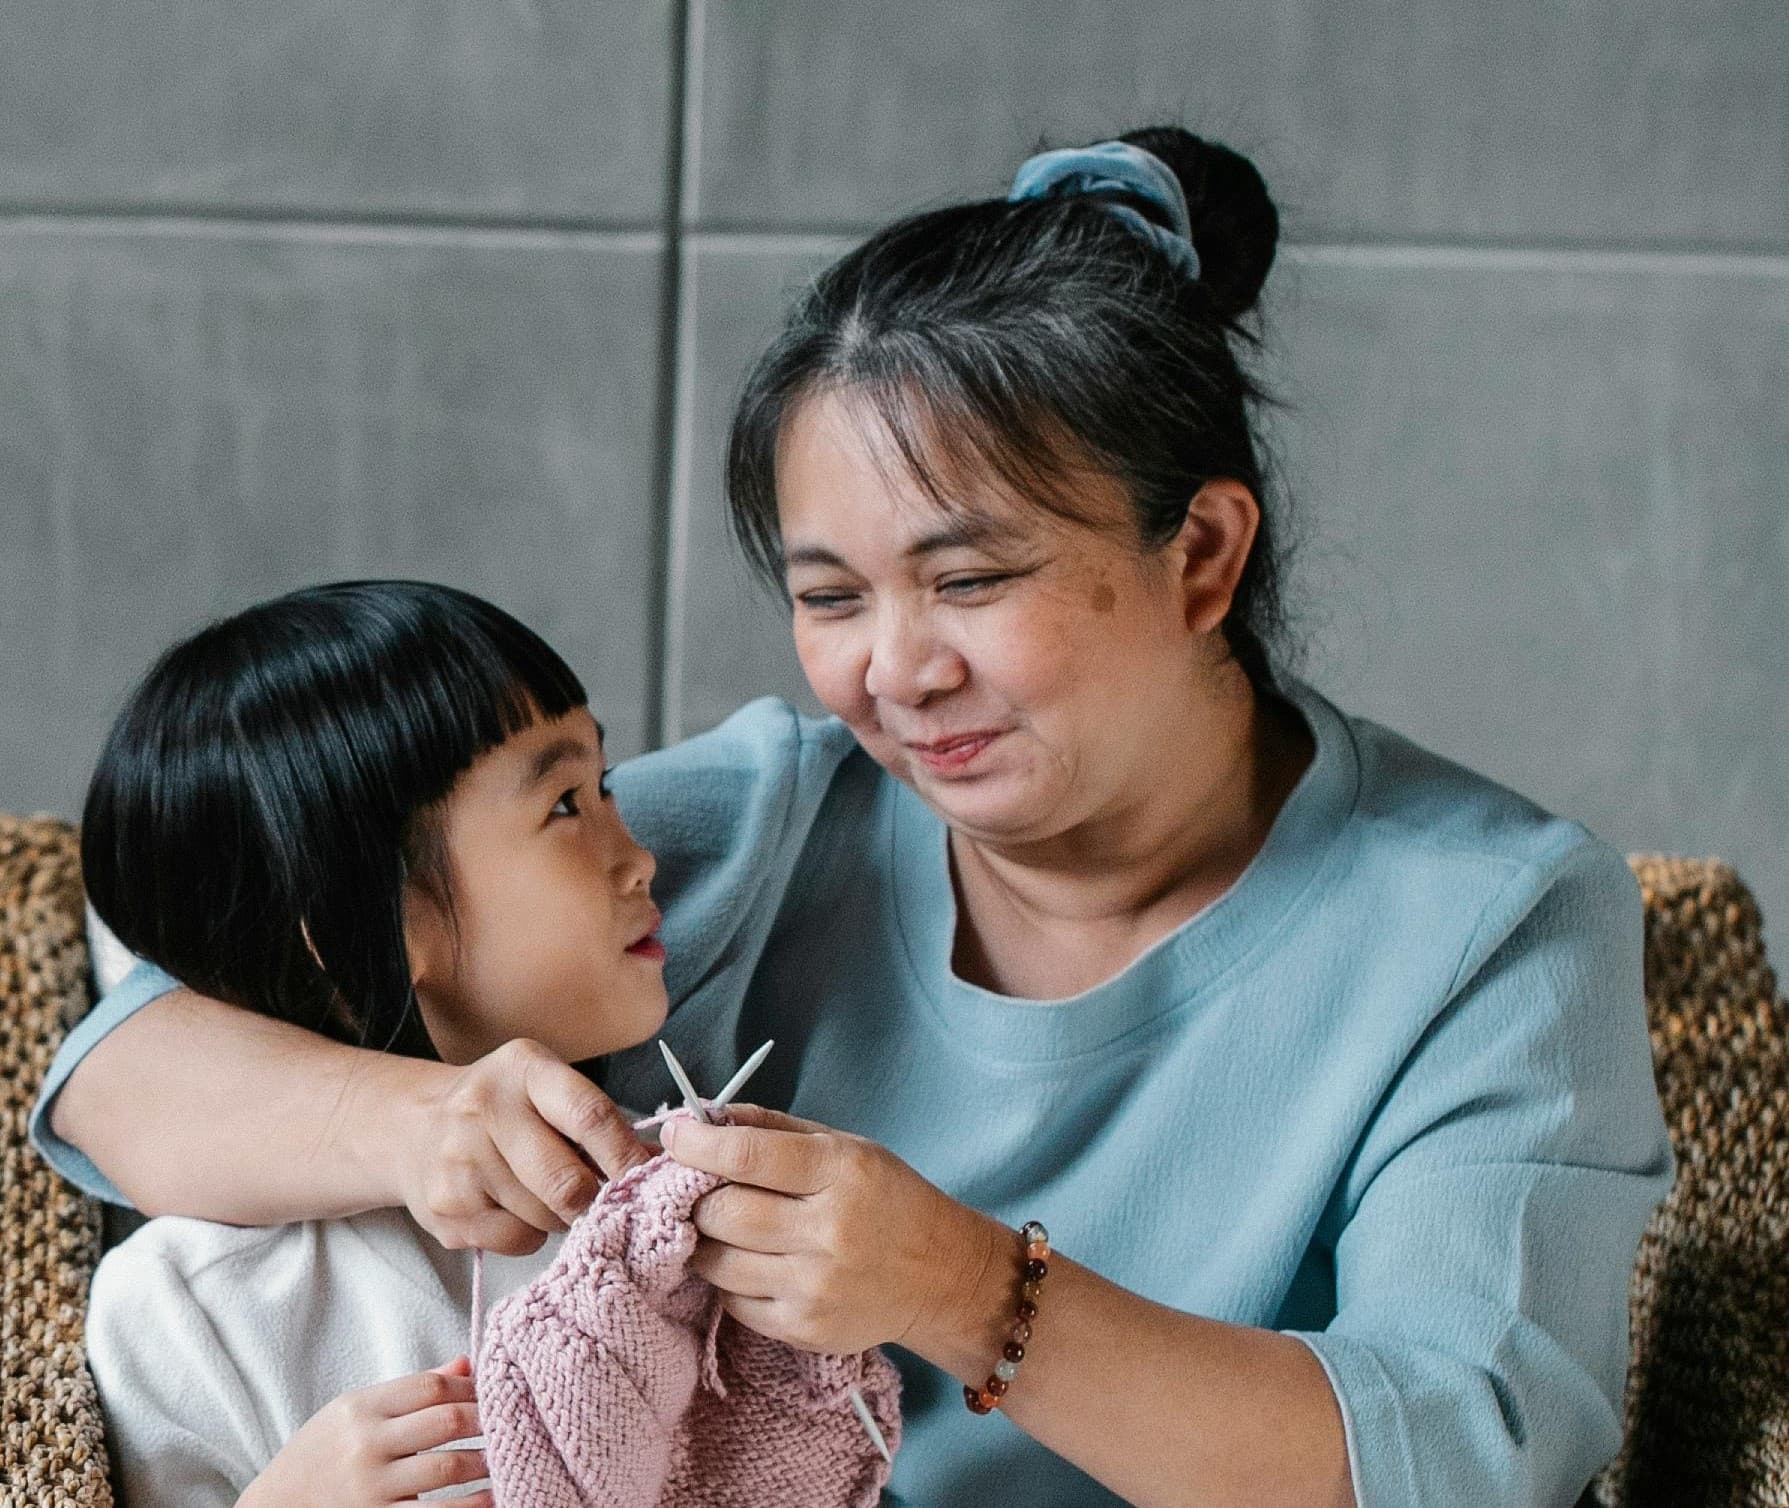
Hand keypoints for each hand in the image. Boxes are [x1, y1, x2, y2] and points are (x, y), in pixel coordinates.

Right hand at [239, 1356, 487, 1507]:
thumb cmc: (318, 1457)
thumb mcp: (352, 1413)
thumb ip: (410, 1391)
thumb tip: (467, 1363)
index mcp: (360, 1409)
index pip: (432, 1386)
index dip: (472, 1387)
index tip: (493, 1393)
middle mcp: (366, 1445)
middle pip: (446, 1421)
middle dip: (488, 1420)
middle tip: (512, 1422)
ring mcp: (370, 1488)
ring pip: (447, 1469)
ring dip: (486, 1463)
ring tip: (507, 1458)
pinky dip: (471, 1507)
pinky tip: (493, 1499)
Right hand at [396, 1038, 652, 1254]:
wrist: (413, 1127)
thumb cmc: (503, 1109)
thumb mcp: (546, 1089)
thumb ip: (597, 1121)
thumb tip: (655, 1165)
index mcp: (524, 1069)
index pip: (590, 1116)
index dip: (626, 1156)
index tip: (649, 1180)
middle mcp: (485, 1109)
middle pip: (567, 1181)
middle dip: (594, 1200)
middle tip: (601, 1200)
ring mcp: (459, 1162)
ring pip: (544, 1217)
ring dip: (561, 1217)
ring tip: (544, 1193)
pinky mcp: (445, 1210)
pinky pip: (516, 1240)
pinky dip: (529, 1234)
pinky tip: (512, 1207)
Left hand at [664, 1105, 999, 1355]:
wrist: (941, 1276)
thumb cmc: (887, 1199)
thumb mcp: (844, 1146)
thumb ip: (772, 1129)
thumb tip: (705, 1116)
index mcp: (840, 1172)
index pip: (747, 1155)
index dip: (697, 1144)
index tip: (675, 1134)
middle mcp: (829, 1231)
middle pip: (723, 1212)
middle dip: (695, 1197)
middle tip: (694, 1187)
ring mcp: (816, 1287)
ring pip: (718, 1263)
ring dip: (706, 1240)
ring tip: (721, 1225)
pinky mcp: (804, 1329)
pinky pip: (734, 1303)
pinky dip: (730, 1280)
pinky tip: (751, 1262)